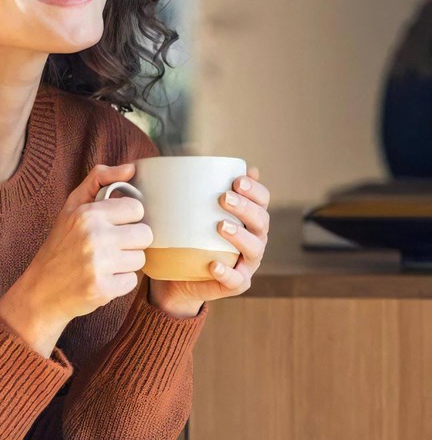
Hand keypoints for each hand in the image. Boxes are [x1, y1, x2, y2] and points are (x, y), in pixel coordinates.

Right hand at [0, 163, 153, 355]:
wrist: (40, 290)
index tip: (113, 226)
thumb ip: (99, 180)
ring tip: (104, 264)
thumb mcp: (71, 207)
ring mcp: (99, 264)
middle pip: (144, 234)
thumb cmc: (60, 245)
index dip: (127, 219)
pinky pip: (132, 281)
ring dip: (125, 263)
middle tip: (110, 247)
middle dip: (131, 242)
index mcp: (88, 213)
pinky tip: (101, 279)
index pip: (136, 209)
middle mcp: (94, 236)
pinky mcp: (103, 289)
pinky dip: (119, 283)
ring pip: (140, 259)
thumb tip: (131, 168)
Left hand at [148, 165, 270, 316]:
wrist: (178, 277)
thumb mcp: (191, 211)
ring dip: (240, 237)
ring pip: (254, 249)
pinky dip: (227, 272)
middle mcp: (254, 239)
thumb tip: (197, 155)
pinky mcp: (235, 284)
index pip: (262, 200)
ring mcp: (247, 263)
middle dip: (246, 208)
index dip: (255, 190)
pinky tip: (214, 264)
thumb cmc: (188, 237)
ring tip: (221, 226)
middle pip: (261, 222)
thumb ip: (198, 188)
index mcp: (249, 219)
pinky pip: (236, 280)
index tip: (236, 180)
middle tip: (224, 198)